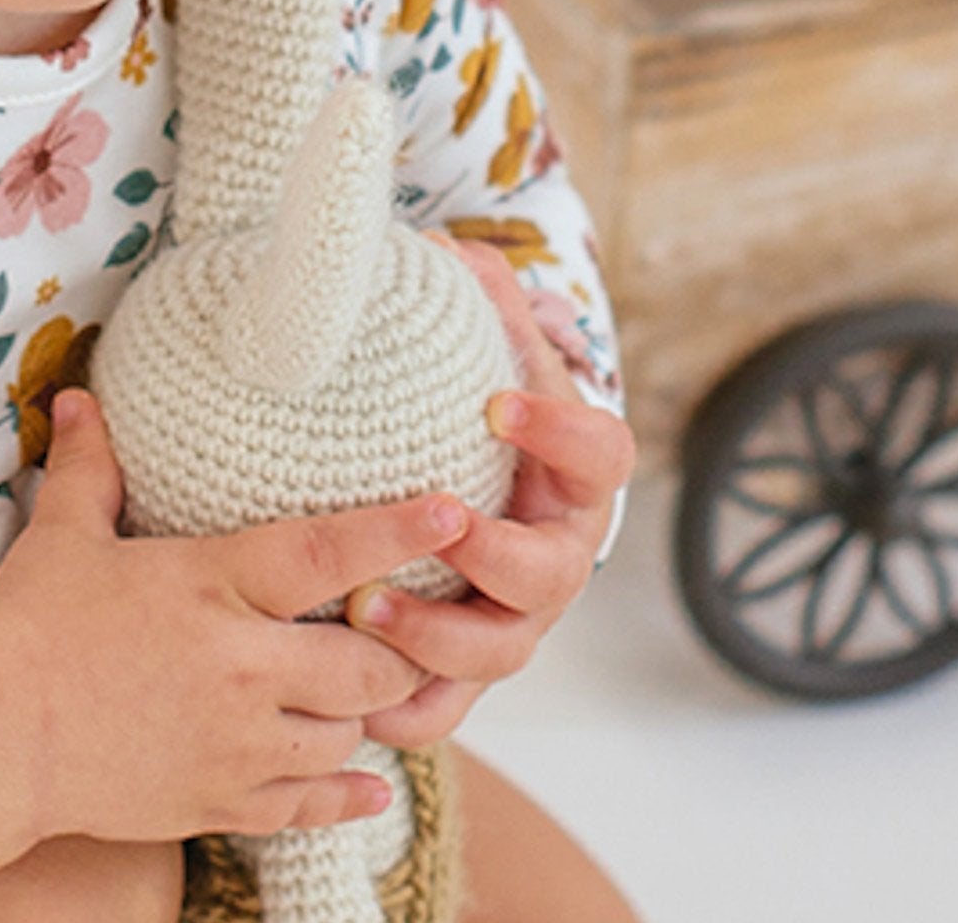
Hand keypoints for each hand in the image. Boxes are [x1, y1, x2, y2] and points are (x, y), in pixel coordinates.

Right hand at [0, 388, 468, 884]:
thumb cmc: (25, 629)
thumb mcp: (62, 536)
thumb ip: (90, 465)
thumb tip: (78, 396)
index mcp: (210, 587)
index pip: (325, 551)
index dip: (397, 530)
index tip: (456, 509)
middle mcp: (239, 667)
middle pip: (367, 660)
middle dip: (398, 642)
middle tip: (404, 618)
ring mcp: (236, 741)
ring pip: (349, 733)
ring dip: (366, 710)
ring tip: (367, 685)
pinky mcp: (221, 800)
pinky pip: (312, 804)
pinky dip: (348, 794)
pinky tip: (369, 784)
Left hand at [352, 239, 635, 747]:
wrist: (471, 496)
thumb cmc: (479, 421)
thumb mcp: (489, 357)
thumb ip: (481, 303)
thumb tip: (448, 246)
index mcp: (574, 478)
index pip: (601, 455)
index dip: (558, 433)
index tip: (497, 404)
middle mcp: (554, 557)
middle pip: (551, 574)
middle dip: (498, 554)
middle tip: (441, 520)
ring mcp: (513, 622)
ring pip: (497, 652)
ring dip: (437, 635)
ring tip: (367, 606)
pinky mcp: (463, 673)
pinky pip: (445, 711)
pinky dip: (406, 710)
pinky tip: (356, 697)